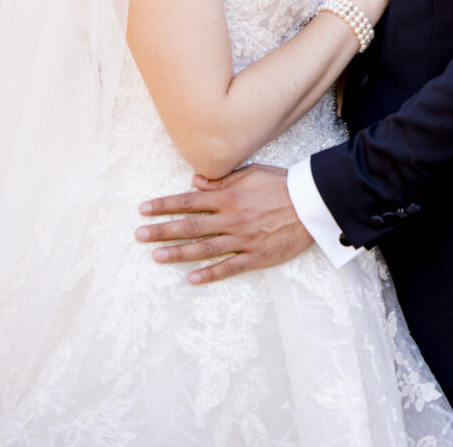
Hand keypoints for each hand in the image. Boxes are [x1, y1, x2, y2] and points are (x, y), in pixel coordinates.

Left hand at [133, 164, 312, 284]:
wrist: (313, 204)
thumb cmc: (281, 184)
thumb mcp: (249, 174)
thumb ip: (220, 181)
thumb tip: (195, 182)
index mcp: (227, 197)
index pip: (187, 201)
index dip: (163, 206)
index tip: (143, 210)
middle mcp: (230, 219)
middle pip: (190, 226)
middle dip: (162, 230)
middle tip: (139, 236)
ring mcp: (243, 239)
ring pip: (204, 248)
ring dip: (178, 253)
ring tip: (156, 257)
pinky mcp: (257, 256)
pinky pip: (230, 268)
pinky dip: (210, 274)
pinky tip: (191, 279)